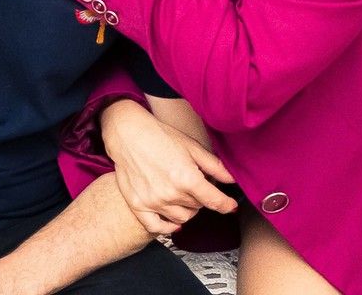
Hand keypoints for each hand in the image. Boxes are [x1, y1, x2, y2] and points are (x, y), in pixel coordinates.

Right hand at [103, 101, 236, 233]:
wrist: (128, 134)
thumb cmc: (160, 136)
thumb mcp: (192, 147)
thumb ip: (215, 166)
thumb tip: (233, 180)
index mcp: (187, 178)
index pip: (215, 201)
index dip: (226, 205)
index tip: (230, 206)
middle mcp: (171, 194)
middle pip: (198, 207)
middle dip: (200, 197)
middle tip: (193, 182)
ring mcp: (153, 202)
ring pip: (182, 218)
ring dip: (187, 209)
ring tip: (181, 193)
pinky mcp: (138, 205)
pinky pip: (157, 227)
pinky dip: (168, 226)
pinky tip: (173, 218)